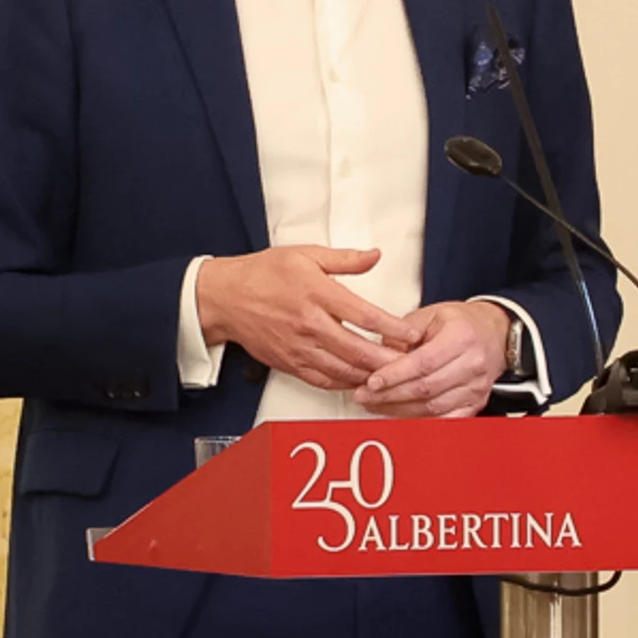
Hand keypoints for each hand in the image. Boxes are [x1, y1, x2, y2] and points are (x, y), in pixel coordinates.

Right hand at [195, 247, 420, 390]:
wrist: (225, 297)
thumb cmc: (263, 274)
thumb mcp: (306, 254)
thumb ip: (345, 259)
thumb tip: (375, 256)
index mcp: (316, 293)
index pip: (364, 315)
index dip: (392, 327)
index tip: (411, 333)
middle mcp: (309, 324)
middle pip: (357, 350)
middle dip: (389, 360)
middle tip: (411, 362)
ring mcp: (299, 348)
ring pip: (343, 371)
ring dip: (370, 375)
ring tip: (393, 374)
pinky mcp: (290, 364)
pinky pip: (324, 381)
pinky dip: (346, 384)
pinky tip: (361, 380)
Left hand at [353, 301, 510, 419]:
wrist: (494, 333)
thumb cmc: (461, 323)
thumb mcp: (430, 315)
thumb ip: (402, 332)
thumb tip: (377, 354)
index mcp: (462, 337)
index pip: (424, 362)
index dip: (395, 375)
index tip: (372, 382)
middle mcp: (473, 364)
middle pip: (426, 388)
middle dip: (390, 395)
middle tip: (364, 396)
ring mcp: (477, 387)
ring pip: (433, 408)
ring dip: (399, 410)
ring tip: (375, 405)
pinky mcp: (476, 404)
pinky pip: (445, 420)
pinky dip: (420, 421)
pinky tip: (399, 415)